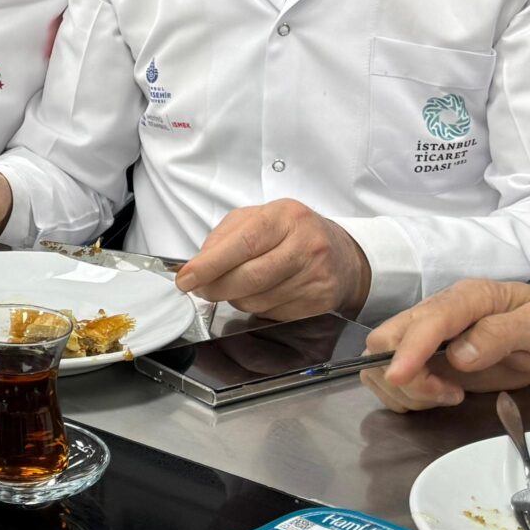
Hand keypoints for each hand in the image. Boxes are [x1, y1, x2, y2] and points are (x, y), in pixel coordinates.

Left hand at [175, 200, 369, 319]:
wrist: (343, 254)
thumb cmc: (292, 233)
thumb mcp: (258, 219)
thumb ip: (224, 237)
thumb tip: (196, 264)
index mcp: (285, 216)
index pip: (243, 243)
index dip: (210, 265)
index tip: (186, 279)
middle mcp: (305, 244)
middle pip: (250, 277)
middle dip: (216, 288)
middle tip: (201, 289)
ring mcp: (316, 275)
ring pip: (258, 300)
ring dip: (236, 299)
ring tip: (238, 286)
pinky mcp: (320, 301)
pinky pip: (273, 313)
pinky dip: (258, 308)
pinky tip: (263, 294)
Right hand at [361, 279, 529, 410]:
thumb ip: (502, 334)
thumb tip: (460, 355)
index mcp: (466, 299)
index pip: (426, 321)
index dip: (408, 350)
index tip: (399, 377)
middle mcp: (436, 313)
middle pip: (387, 338)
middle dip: (405, 375)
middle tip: (448, 393)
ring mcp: (425, 336)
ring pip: (380, 361)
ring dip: (405, 389)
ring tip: (449, 395)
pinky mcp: (423, 358)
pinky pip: (390, 377)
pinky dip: (404, 395)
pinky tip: (439, 396)